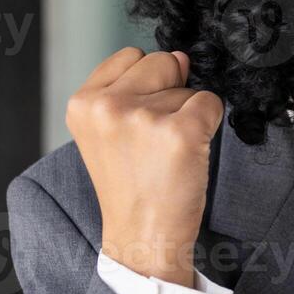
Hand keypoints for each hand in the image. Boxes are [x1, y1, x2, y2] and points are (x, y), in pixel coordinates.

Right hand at [66, 47, 223, 287]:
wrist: (143, 237)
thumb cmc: (132, 183)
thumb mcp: (109, 130)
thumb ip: (134, 88)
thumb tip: (180, 56)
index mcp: (82, 103)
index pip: (131, 56)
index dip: (146, 84)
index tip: (138, 123)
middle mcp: (107, 106)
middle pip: (162, 62)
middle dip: (169, 92)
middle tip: (154, 140)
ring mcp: (142, 118)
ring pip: (188, 87)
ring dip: (186, 115)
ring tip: (165, 154)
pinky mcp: (179, 133)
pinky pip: (211, 103)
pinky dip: (209, 124)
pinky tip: (187, 154)